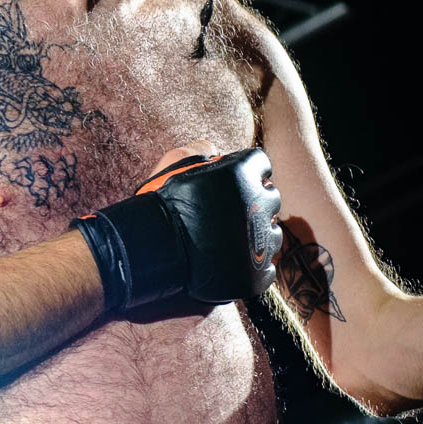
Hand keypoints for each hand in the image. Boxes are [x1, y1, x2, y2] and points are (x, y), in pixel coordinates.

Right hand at [72, 146, 281, 309]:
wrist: (150, 250)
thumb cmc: (160, 204)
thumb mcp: (175, 162)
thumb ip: (201, 149)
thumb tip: (216, 149)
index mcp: (244, 174)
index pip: (260, 165)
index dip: (245, 171)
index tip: (232, 181)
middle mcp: (259, 206)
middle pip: (270, 199)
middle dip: (254, 202)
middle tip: (227, 211)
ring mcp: (260, 242)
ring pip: (272, 235)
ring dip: (255, 234)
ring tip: (228, 239)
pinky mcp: (255, 274)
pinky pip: (266, 268)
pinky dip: (253, 266)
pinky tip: (232, 261)